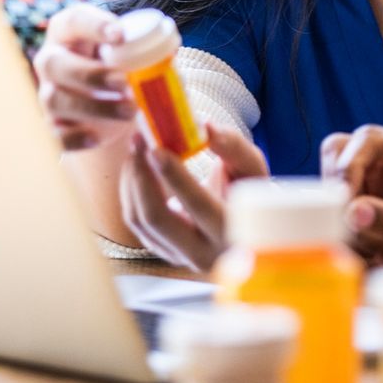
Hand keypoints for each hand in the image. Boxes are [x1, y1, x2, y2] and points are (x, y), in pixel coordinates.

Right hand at [34, 3, 135, 152]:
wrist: (107, 111)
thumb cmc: (118, 69)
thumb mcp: (130, 56)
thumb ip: (146, 52)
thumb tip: (167, 55)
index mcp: (70, 33)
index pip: (72, 21)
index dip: (93, 25)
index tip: (120, 35)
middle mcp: (51, 61)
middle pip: (54, 62)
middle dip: (90, 74)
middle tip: (124, 83)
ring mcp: (48, 94)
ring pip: (56, 99)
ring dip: (94, 107)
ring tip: (130, 111)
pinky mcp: (53, 125)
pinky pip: (55, 133)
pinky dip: (75, 137)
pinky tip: (97, 138)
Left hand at [120, 121, 268, 269]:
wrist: (245, 225)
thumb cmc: (249, 190)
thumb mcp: (251, 167)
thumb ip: (233, 146)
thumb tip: (204, 126)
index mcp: (232, 231)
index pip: (198, 205)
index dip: (175, 176)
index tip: (156, 148)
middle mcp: (204, 251)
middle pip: (156, 217)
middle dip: (141, 175)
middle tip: (138, 140)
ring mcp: (178, 255)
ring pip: (138, 219)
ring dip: (132, 180)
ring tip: (137, 147)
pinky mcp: (161, 250)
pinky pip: (135, 221)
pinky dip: (131, 190)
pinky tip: (137, 167)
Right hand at [321, 125, 382, 268]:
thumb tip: (353, 212)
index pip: (369, 138)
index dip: (349, 164)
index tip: (344, 200)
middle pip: (340, 153)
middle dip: (339, 191)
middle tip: (349, 226)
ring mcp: (373, 181)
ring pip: (332, 185)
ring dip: (343, 218)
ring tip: (377, 250)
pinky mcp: (362, 204)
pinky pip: (337, 211)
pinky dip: (346, 234)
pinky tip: (374, 254)